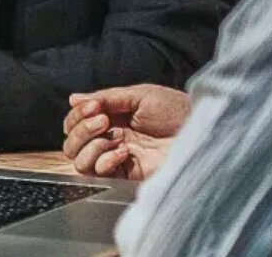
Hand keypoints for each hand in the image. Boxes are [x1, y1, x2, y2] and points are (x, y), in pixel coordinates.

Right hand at [61, 84, 190, 180]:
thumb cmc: (176, 110)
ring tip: (113, 137)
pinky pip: (99, 173)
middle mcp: (110, 139)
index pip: (76, 122)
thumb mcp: (140, 96)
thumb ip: (107, 97)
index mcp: (111, 118)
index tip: (94, 107)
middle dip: (81, 130)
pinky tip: (125, 152)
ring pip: (79, 160)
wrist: (200, 132)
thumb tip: (74, 98)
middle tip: (102, 121)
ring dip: (90, 146)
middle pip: (71, 143)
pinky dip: (106, 160)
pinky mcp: (127, 176)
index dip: (77, 115)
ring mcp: (117, 158)